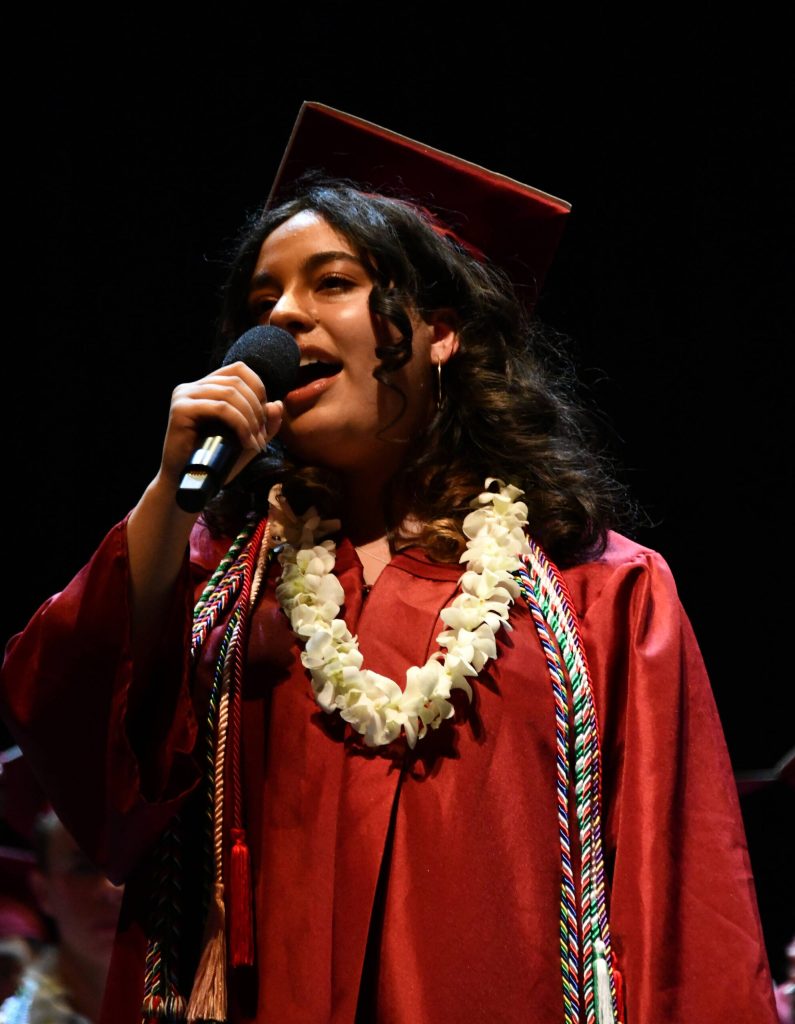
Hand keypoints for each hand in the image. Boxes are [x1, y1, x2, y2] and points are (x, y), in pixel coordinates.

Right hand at [156, 361, 283, 492]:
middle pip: (237, 381)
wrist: (188, 485)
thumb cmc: (216, 464)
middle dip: (257, 409)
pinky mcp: (181, 410)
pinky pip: (220, 408)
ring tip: (255, 442)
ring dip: (250, 419)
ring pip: (230, 393)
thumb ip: (264, 424)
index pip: (239, 370)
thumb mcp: (247, 441)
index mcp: (205, 387)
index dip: (258, 389)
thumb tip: (277, 404)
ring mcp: (184, 396)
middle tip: (261, 436)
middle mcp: (192, 387)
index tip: (264, 419)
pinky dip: (240, 424)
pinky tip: (246, 442)